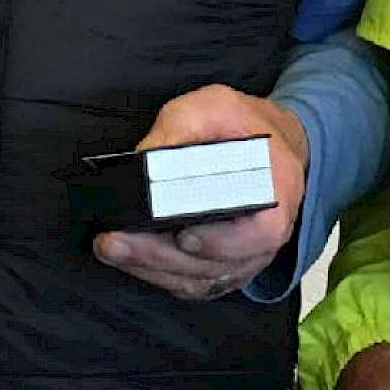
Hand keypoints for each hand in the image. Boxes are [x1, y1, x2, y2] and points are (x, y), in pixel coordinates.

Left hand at [93, 84, 307, 299]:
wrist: (270, 145)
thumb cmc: (246, 126)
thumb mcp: (217, 106)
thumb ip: (183, 126)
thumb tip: (142, 158)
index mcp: (277, 194)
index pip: (258, 233)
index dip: (220, 242)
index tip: (182, 235)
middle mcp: (265, 239)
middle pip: (214, 264)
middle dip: (158, 256)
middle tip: (115, 241)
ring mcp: (244, 260)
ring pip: (197, 280)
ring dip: (150, 268)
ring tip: (111, 247)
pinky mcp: (221, 270)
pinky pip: (190, 284)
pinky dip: (156, 274)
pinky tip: (129, 257)